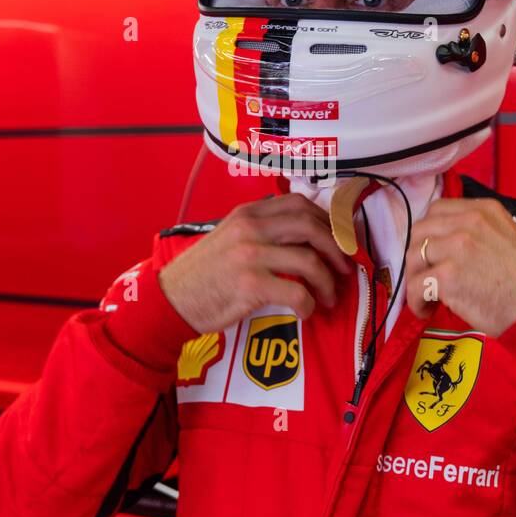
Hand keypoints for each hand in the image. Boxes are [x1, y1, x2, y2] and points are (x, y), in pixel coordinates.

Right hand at [159, 194, 351, 333]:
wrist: (170, 299)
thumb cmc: (202, 273)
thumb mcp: (228, 236)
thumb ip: (260, 230)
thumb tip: (304, 235)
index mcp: (247, 213)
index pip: (300, 205)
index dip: (328, 222)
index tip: (339, 240)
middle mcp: (250, 228)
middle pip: (311, 227)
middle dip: (337, 249)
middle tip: (345, 269)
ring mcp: (250, 255)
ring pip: (310, 260)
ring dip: (328, 282)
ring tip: (329, 297)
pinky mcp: (250, 285)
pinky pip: (297, 292)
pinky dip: (309, 304)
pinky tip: (306, 311)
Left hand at [405, 198, 515, 335]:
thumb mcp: (508, 237)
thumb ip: (478, 232)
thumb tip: (445, 242)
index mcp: (484, 210)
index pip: (438, 210)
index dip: (430, 233)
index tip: (432, 252)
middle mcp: (469, 222)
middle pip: (420, 231)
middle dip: (418, 255)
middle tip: (426, 276)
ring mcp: (457, 247)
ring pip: (413, 257)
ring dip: (416, 278)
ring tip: (428, 296)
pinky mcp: (448, 276)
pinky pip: (415, 285)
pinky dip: (416, 301)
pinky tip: (427, 309)